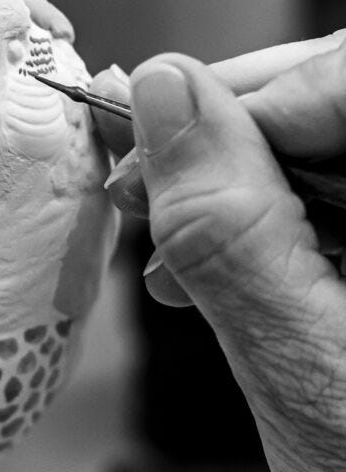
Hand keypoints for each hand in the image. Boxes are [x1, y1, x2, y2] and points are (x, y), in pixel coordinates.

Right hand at [92, 34, 345, 471]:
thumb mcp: (305, 377)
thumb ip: (233, 231)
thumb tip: (169, 95)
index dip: (253, 94)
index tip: (154, 130)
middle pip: (339, 106)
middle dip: (233, 145)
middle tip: (144, 194)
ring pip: (330, 154)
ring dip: (239, 194)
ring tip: (172, 258)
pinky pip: (337, 207)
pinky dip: (266, 232)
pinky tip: (216, 276)